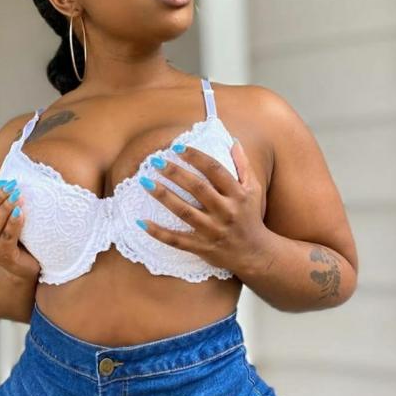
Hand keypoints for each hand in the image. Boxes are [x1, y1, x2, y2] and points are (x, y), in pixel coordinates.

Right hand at [0, 181, 40, 281]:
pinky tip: (21, 212)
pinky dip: (14, 222)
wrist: (20, 266)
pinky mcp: (3, 256)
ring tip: (18, 196)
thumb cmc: (10, 236)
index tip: (0, 182)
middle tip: (12, 186)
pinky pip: (7, 236)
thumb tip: (7, 180)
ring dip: (5, 207)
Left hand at [135, 139, 268, 273]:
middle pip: (197, 188)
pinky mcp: (202, 247)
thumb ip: (243, 165)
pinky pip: (176, 240)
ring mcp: (212, 231)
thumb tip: (232, 141)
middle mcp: (225, 211)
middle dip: (175, 173)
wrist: (254, 253)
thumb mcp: (253, 189)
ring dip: (163, 196)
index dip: (196, 157)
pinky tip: (141, 222)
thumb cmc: (251, 217)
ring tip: (145, 182)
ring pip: (184, 212)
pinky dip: (158, 232)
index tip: (177, 148)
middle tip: (155, 161)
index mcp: (237, 194)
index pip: (215, 170)